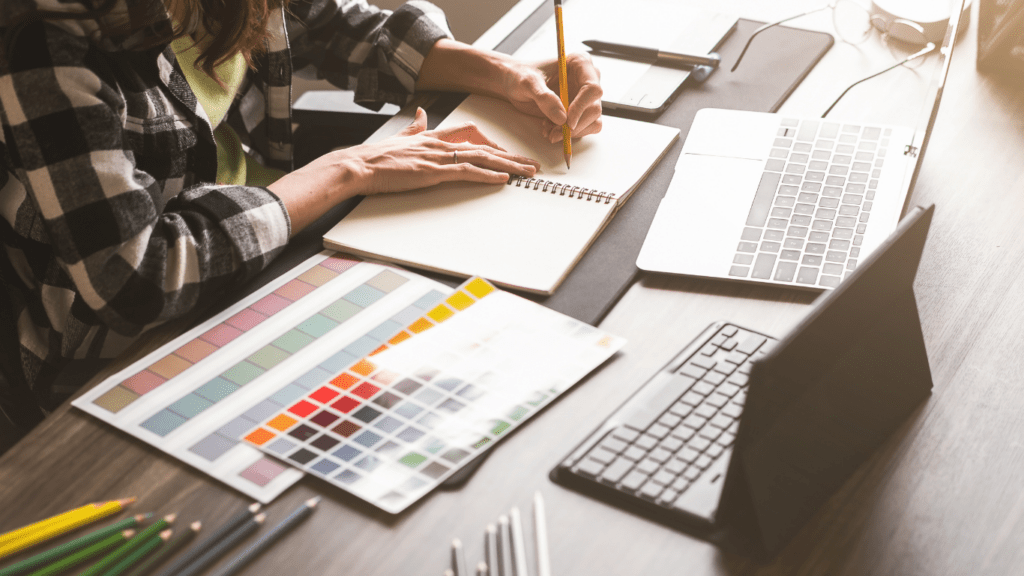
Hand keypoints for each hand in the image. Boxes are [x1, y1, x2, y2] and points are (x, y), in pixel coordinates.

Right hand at [268, 108, 538, 232]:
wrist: (359, 165)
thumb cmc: (376, 158)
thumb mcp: (400, 137)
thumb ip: (414, 127)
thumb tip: (420, 114)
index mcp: (433, 137)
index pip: (472, 135)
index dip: (493, 144)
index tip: (510, 152)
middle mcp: (440, 144)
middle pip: (484, 148)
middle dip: (511, 156)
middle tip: (532, 165)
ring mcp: (438, 158)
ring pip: (482, 159)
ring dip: (508, 166)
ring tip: (527, 173)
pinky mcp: (433, 173)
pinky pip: (467, 172)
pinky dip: (487, 175)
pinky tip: (503, 179)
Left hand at [503, 52, 602, 142]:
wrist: (513, 83)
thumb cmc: (520, 75)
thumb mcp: (528, 83)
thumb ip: (544, 98)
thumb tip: (562, 118)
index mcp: (580, 64)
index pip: (592, 88)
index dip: (582, 107)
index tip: (567, 121)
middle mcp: (586, 80)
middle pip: (594, 108)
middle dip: (575, 125)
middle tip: (555, 133)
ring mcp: (583, 97)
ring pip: (592, 121)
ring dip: (571, 132)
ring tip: (549, 130)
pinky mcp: (578, 111)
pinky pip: (582, 128)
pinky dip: (567, 134)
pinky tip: (550, 128)